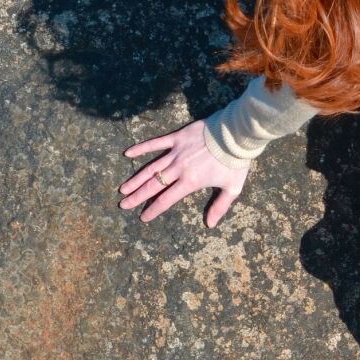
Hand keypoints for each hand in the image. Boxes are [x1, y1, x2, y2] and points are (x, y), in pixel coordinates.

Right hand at [119, 119, 249, 227]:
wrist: (236, 135)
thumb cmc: (235, 162)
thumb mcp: (232, 188)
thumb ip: (219, 206)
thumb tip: (210, 224)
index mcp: (190, 182)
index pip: (167, 199)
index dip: (154, 209)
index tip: (142, 217)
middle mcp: (179, 168)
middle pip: (154, 185)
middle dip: (137, 196)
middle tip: (123, 204)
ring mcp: (176, 152)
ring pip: (151, 168)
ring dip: (136, 179)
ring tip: (123, 189)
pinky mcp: (177, 137)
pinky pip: (155, 143)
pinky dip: (141, 148)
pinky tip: (127, 153)